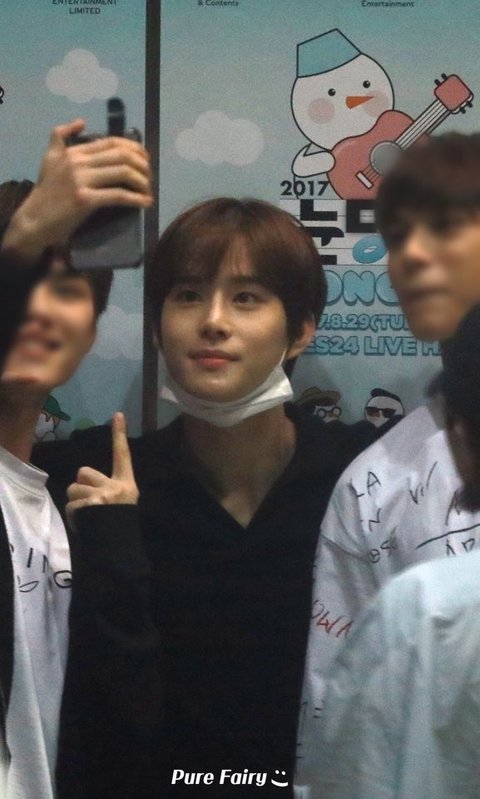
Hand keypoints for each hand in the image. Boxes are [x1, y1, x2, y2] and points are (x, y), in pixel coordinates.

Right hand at [2, 119, 151, 261]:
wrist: (34, 220)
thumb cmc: (46, 192)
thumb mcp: (49, 158)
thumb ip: (61, 137)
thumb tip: (80, 121)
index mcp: (74, 152)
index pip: (111, 142)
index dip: (134, 148)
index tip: (146, 158)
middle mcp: (78, 161)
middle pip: (121, 155)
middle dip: (142, 164)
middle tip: (150, 176)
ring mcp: (81, 180)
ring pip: (122, 172)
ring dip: (142, 181)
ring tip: (148, 190)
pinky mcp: (85, 199)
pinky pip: (117, 195)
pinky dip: (136, 199)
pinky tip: (146, 202)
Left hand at [66, 412, 138, 528]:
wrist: (119, 549)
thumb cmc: (120, 526)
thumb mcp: (124, 503)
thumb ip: (109, 488)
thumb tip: (84, 480)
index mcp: (127, 484)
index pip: (122, 455)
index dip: (119, 434)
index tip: (117, 414)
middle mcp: (115, 486)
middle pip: (83, 472)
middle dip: (80, 486)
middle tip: (90, 502)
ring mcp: (102, 496)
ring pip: (73, 489)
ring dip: (76, 503)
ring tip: (88, 516)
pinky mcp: (89, 506)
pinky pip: (71, 506)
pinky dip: (74, 517)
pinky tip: (86, 525)